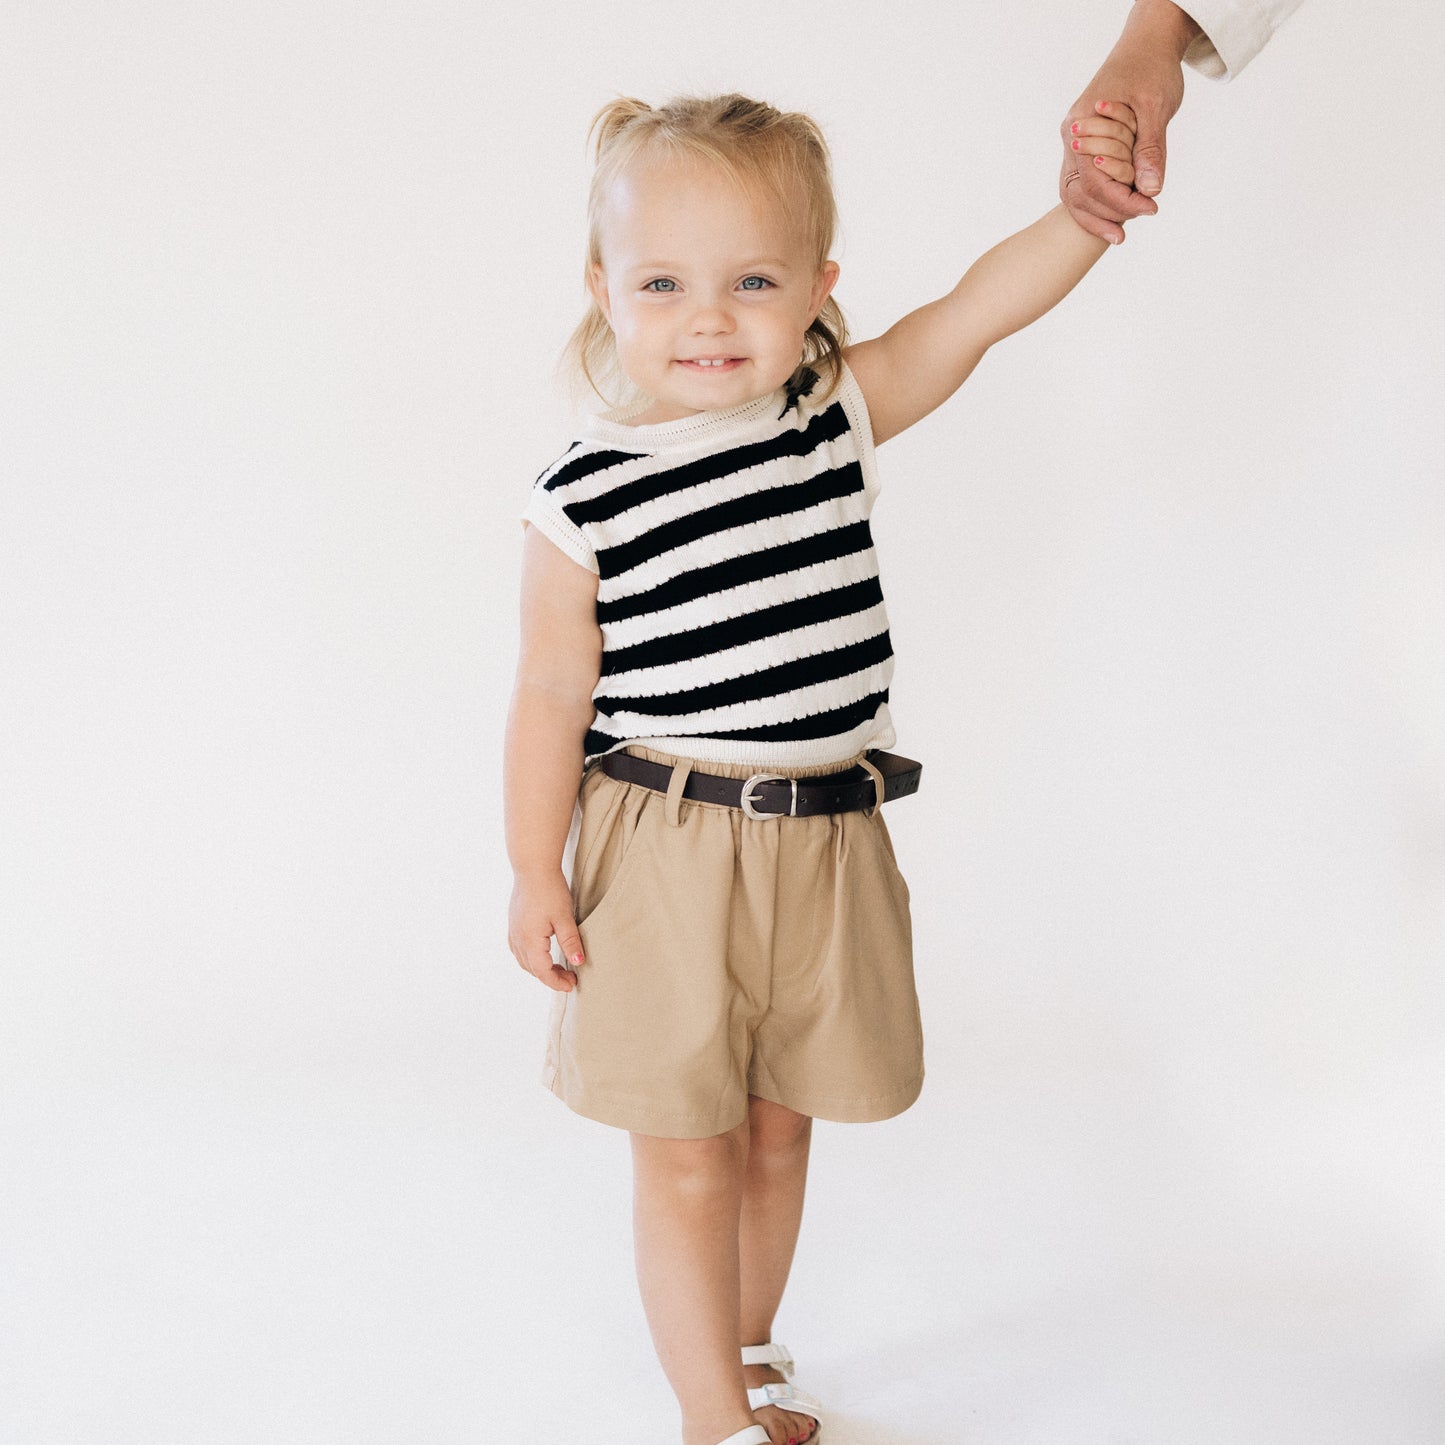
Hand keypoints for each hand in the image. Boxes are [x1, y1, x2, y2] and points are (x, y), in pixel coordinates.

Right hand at [509, 869, 584, 991]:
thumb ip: (570, 942)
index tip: (571, 985)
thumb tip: (578, 963)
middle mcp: (518, 939)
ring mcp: (513, 931)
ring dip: (540, 969)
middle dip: (551, 977)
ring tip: (558, 968)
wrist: (533, 867)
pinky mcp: (513, 923)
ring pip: (524, 961)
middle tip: (570, 978)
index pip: (543, 972)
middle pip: (533, 969)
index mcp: (530, 941)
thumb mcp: (564, 918)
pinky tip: (541, 954)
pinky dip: (531, 958)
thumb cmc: (549, 890)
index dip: (557, 982)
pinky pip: (519, 950)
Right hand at [1058, 0, 1197, 242]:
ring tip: (1120, 234)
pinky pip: (1081, 185)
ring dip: (1097, 216)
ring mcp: (1075, 144)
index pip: (1093, 179)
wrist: (1146, 45)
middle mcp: (1071, 136)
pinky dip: (1095, 205)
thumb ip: (1151, 149)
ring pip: (1074, 194)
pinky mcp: (1084, 149)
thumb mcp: (1156, 107)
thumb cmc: (1150, 69)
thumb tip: (1151, 190)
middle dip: (1109, 212)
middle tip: (1140, 220)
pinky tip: (1114, 220)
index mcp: (1082, 123)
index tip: (1149, 209)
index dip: (1120, 200)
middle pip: (1078, 192)